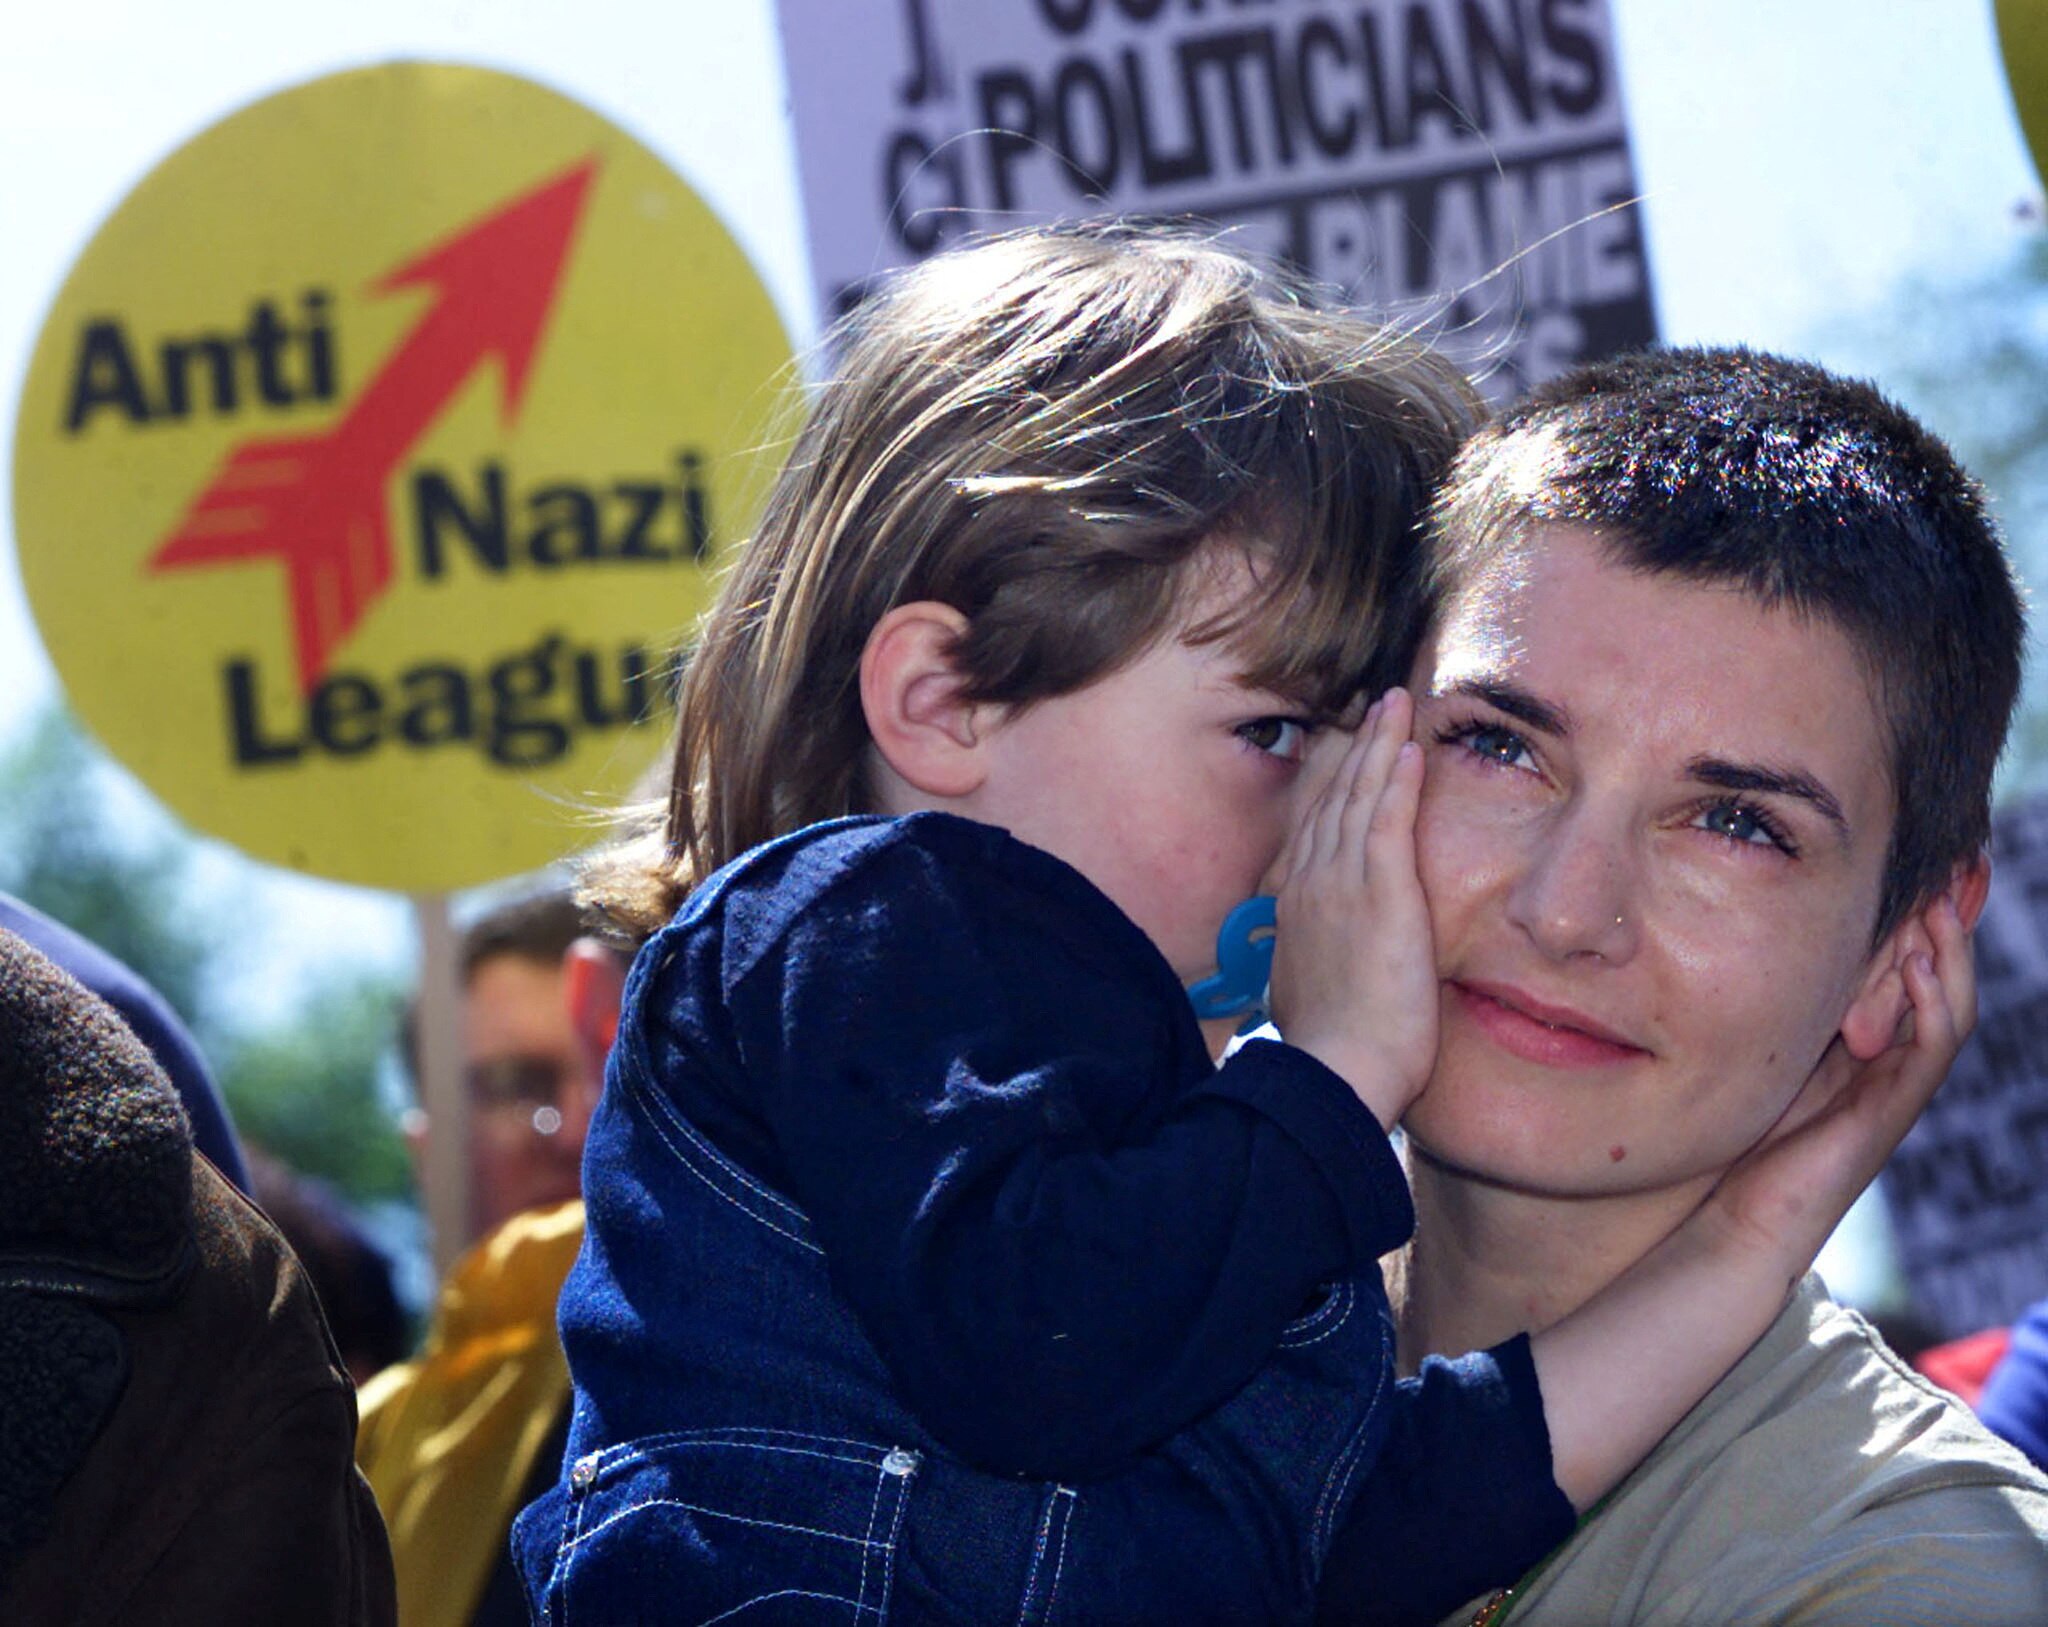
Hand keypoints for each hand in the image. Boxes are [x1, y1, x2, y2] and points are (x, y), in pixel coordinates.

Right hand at [1267, 689, 1438, 1129]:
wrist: (1338, 1071)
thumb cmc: (1333, 1052)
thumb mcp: (1305, 994)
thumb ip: (1311, 963)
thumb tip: (1312, 965)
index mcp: (1295, 907)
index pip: (1313, 828)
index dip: (1331, 785)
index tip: (1346, 752)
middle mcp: (1310, 884)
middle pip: (1332, 799)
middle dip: (1354, 748)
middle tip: (1374, 706)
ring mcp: (1341, 885)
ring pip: (1358, 797)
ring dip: (1378, 745)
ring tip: (1396, 703)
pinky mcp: (1379, 893)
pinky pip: (1386, 820)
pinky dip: (1396, 779)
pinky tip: (1410, 745)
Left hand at [1703, 891, 1974, 1268]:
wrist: (1740, 1218)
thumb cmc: (1738, 1135)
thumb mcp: (1756, 1047)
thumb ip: (1771, 1005)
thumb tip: (1746, 933)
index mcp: (1861, 1041)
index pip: (1906, 966)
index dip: (1917, 918)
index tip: (1915, 864)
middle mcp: (1888, 1059)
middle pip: (1936, 977)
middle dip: (1945, 921)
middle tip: (1952, 865)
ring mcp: (1895, 1086)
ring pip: (1944, 1005)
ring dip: (1947, 951)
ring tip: (1939, 899)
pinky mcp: (1890, 1111)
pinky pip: (1929, 1047)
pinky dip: (1931, 1002)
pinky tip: (1919, 963)